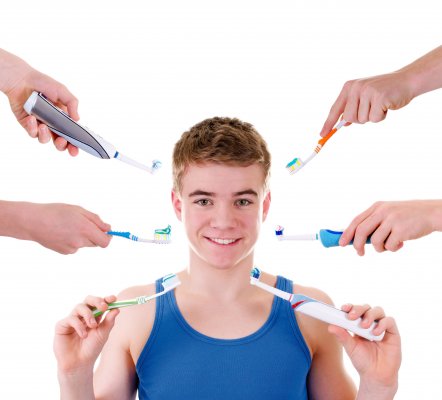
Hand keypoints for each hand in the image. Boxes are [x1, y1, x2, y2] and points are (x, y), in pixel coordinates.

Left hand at [0, 48, 78, 155]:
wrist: (22, 79)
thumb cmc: (42, 83)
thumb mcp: (62, 91)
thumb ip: (72, 104)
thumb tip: (77, 119)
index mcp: (64, 118)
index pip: (71, 134)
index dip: (74, 144)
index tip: (75, 150)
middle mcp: (53, 124)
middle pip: (59, 142)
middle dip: (62, 145)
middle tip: (61, 141)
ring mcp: (40, 125)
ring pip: (45, 140)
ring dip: (45, 136)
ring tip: (43, 126)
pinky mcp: (28, 124)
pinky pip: (32, 133)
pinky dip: (32, 128)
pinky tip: (32, 118)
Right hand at [7, 202, 111, 253]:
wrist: (33, 222)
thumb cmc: (56, 212)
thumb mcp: (79, 210)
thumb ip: (96, 220)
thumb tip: (108, 228)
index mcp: (86, 229)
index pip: (105, 242)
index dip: (108, 237)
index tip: (106, 232)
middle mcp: (80, 241)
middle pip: (96, 243)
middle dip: (94, 235)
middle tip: (83, 224)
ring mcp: (72, 248)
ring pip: (85, 244)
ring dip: (82, 237)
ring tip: (68, 226)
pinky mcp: (64, 252)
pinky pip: (75, 247)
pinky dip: (72, 240)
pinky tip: (62, 232)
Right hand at [54, 296, 118, 373]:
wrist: (79, 364)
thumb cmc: (92, 349)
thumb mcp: (103, 334)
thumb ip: (109, 321)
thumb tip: (117, 308)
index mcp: (94, 316)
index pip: (99, 303)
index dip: (106, 299)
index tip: (114, 298)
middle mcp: (82, 315)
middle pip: (88, 299)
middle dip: (97, 301)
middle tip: (103, 307)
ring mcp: (72, 319)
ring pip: (79, 306)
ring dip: (89, 314)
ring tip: (93, 326)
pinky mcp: (61, 326)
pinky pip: (70, 319)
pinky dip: (79, 325)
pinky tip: (84, 335)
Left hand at [320, 45, 441, 136]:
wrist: (406, 80)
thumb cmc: (384, 91)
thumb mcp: (364, 96)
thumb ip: (353, 107)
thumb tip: (344, 123)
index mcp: (349, 87)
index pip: (335, 109)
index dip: (328, 123)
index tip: (322, 134)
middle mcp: (356, 88)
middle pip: (349, 118)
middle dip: (360, 119)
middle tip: (372, 109)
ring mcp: (367, 91)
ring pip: (362, 120)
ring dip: (373, 117)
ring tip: (381, 105)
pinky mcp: (379, 97)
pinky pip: (374, 119)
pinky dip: (382, 117)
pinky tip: (387, 105)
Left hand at [328, 304, 400, 398]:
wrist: (377, 376)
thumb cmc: (362, 360)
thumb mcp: (350, 348)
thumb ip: (342, 336)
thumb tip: (330, 327)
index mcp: (358, 324)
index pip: (354, 310)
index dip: (350, 306)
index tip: (343, 308)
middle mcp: (370, 322)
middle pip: (366, 307)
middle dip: (358, 309)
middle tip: (352, 316)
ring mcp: (382, 326)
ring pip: (378, 310)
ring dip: (369, 315)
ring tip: (364, 326)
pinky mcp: (393, 332)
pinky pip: (389, 321)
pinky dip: (382, 324)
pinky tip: (375, 332)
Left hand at [339, 200, 441, 255]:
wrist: (431, 214)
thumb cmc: (408, 217)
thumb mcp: (389, 213)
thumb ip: (374, 222)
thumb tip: (356, 239)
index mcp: (377, 207)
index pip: (356, 221)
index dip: (347, 233)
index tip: (341, 243)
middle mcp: (382, 211)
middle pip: (361, 231)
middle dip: (357, 245)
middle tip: (360, 253)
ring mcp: (391, 220)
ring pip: (375, 241)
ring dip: (381, 248)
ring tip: (390, 245)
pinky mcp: (401, 229)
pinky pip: (389, 246)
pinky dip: (393, 248)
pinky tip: (401, 243)